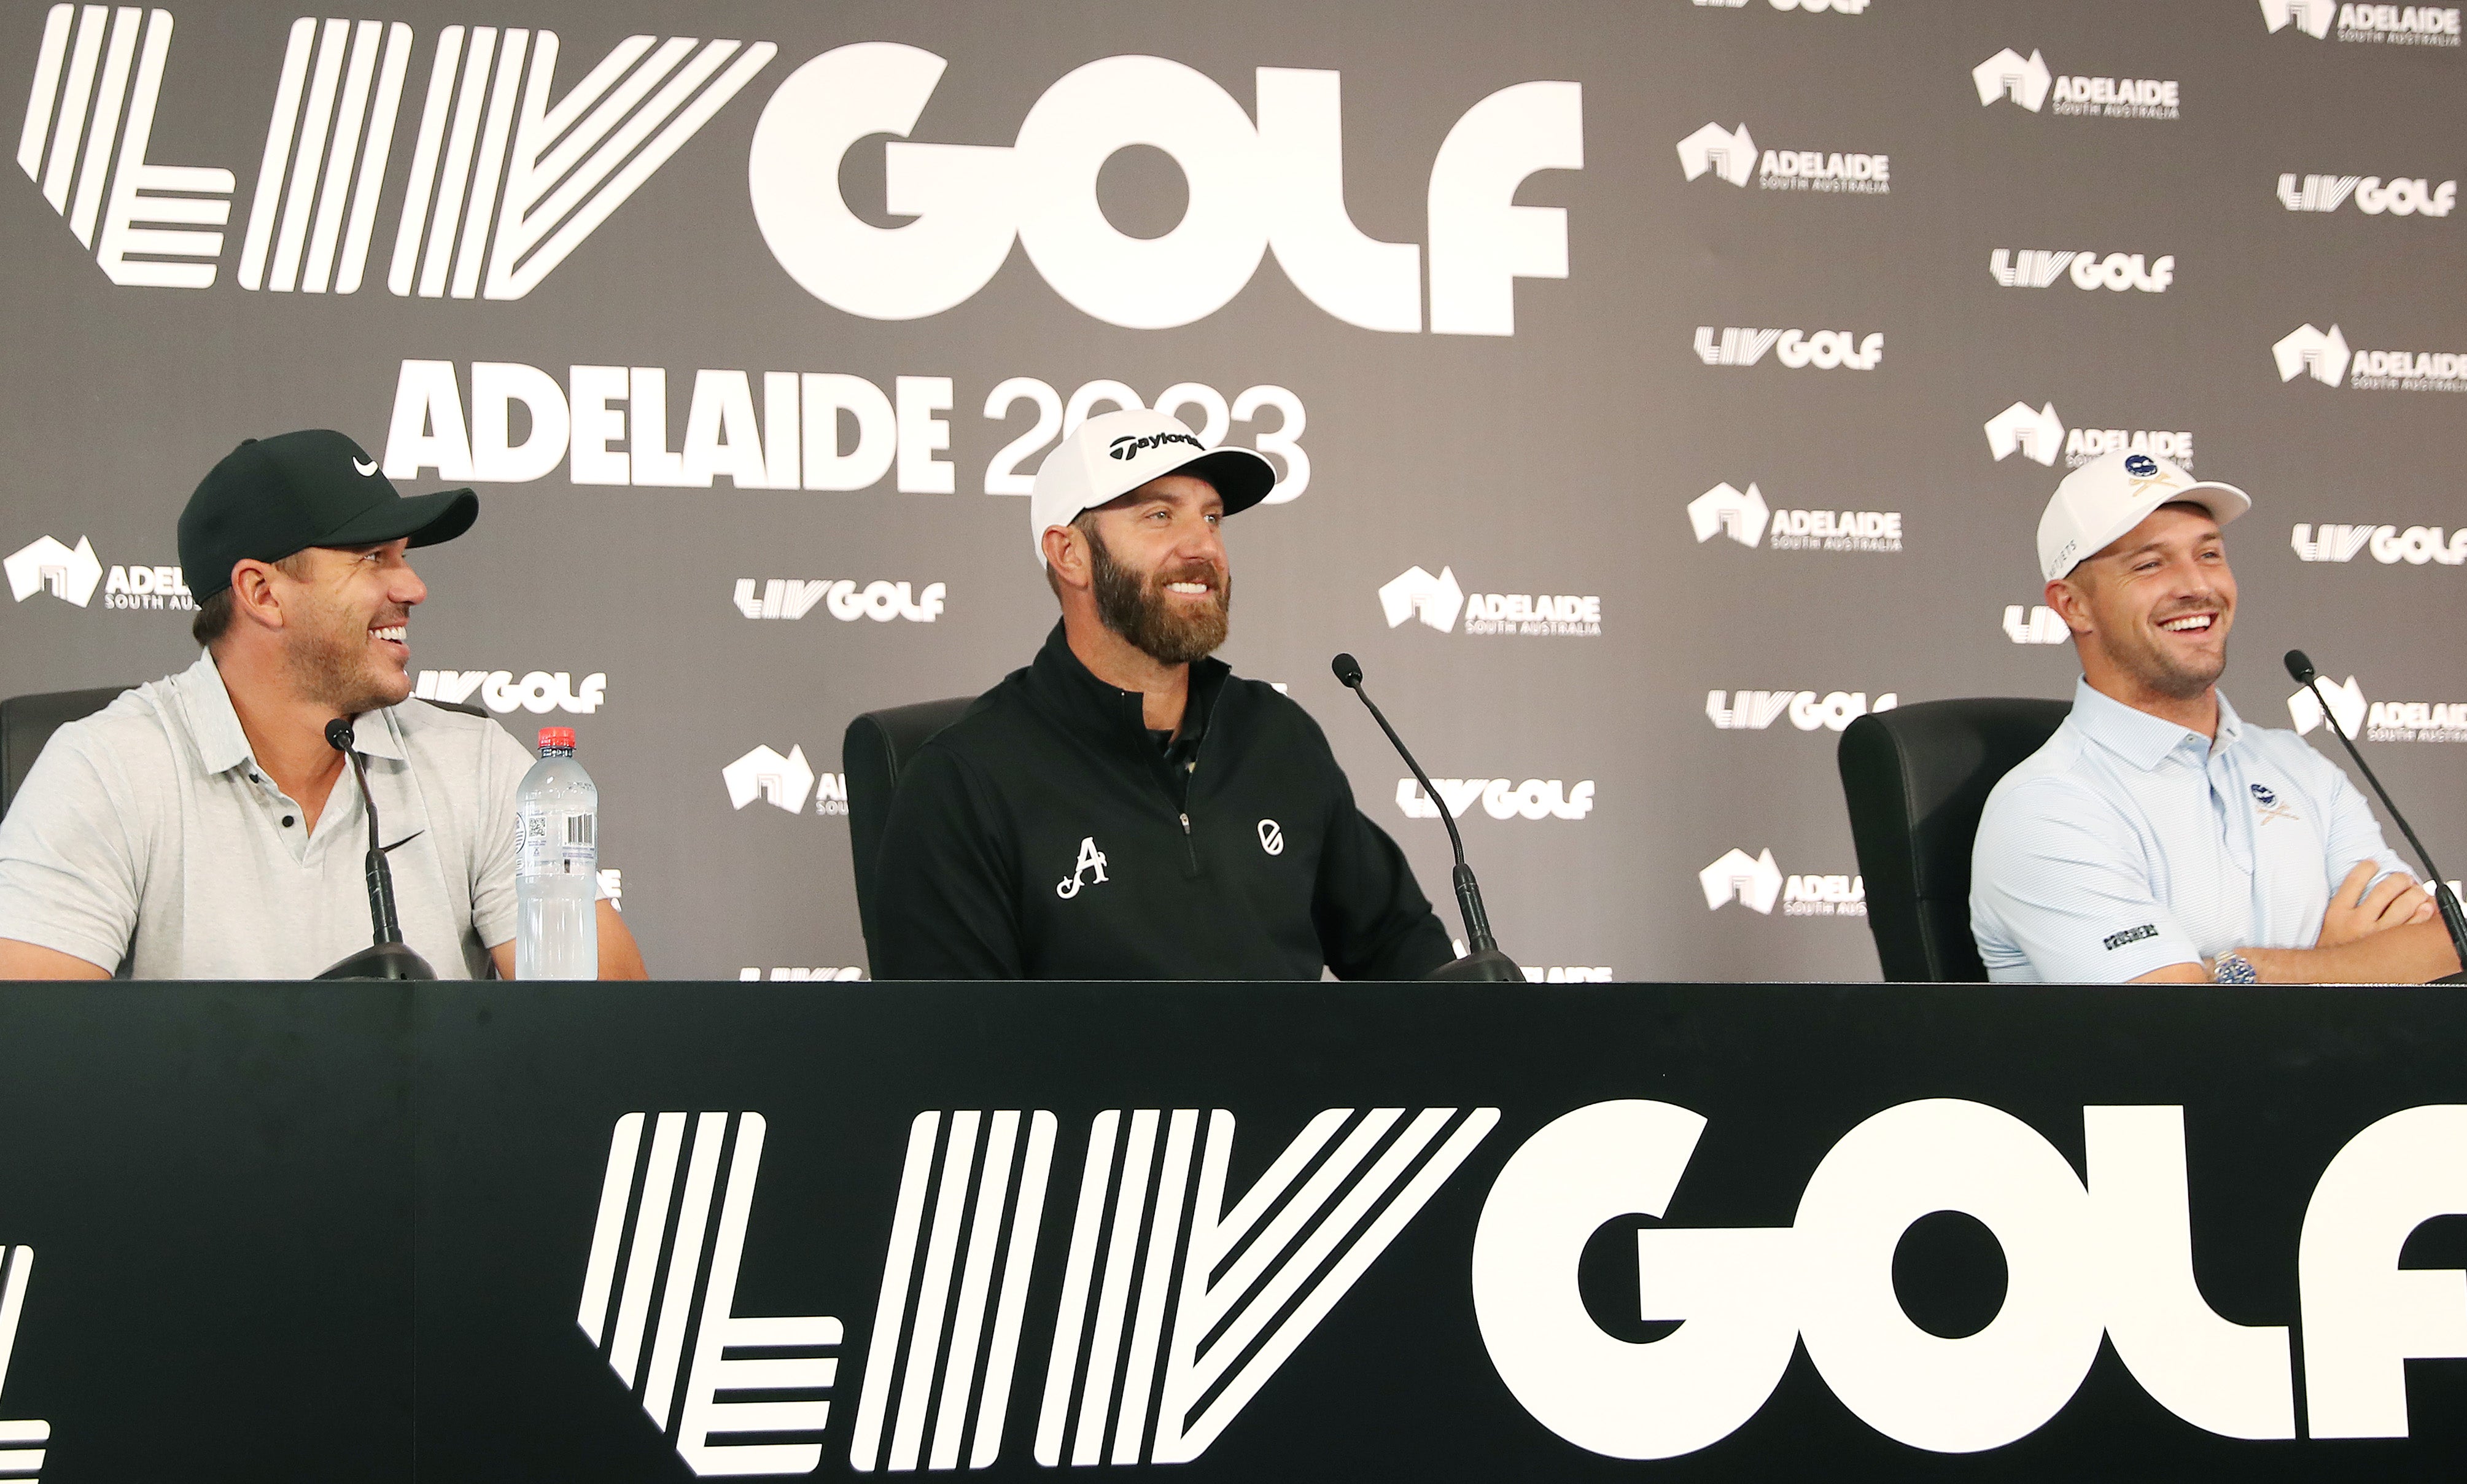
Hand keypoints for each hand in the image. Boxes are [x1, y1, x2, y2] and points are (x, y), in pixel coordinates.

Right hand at [2316, 861, 2434, 948]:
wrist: (2334, 977)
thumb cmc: (2333, 949)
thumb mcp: (2328, 923)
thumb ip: (2342, 903)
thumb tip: (2360, 881)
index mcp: (2337, 915)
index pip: (2354, 881)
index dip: (2367, 867)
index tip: (2372, 863)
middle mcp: (2357, 924)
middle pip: (2385, 889)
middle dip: (2398, 879)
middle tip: (2401, 878)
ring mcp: (2378, 936)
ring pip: (2404, 904)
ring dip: (2414, 892)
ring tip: (2414, 890)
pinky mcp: (2394, 947)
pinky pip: (2416, 924)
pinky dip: (2423, 912)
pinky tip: (2422, 908)